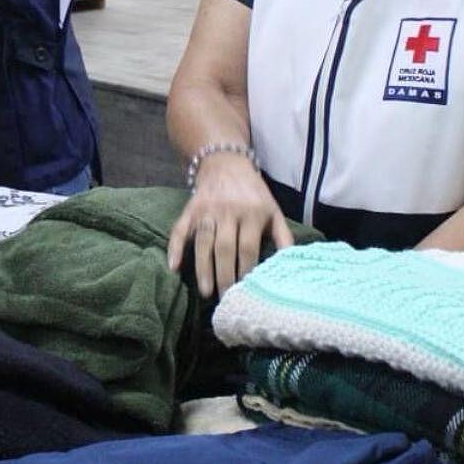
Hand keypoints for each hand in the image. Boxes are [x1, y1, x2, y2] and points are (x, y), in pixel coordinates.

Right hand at [166, 152, 293, 298]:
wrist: (226, 163)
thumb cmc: (254, 194)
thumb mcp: (273, 211)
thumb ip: (282, 237)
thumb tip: (290, 265)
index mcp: (252, 213)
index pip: (248, 247)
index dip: (246, 271)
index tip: (246, 292)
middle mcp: (229, 211)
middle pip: (225, 248)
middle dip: (225, 276)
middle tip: (225, 300)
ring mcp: (207, 210)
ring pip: (203, 242)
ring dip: (203, 268)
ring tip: (205, 292)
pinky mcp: (190, 209)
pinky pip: (179, 229)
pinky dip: (174, 248)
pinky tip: (173, 267)